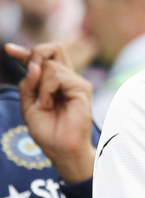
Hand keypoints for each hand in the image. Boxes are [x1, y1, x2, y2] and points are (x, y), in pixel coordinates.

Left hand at [5, 43, 94, 183]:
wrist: (62, 149)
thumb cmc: (47, 132)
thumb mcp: (28, 106)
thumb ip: (28, 85)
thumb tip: (34, 66)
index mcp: (52, 84)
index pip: (40, 60)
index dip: (24, 53)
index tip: (8, 49)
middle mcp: (66, 79)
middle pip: (54, 49)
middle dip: (36, 54)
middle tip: (30, 72)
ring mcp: (76, 82)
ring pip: (50, 65)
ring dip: (39, 85)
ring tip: (43, 104)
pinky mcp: (82, 88)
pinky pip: (57, 77)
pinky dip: (46, 90)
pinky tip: (48, 104)